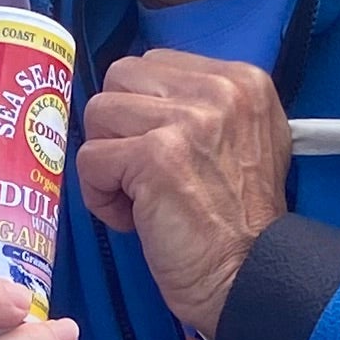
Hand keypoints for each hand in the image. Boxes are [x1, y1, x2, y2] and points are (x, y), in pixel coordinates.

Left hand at [76, 52, 292, 339]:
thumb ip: (204, 107)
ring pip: (99, 114)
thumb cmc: (239, 222)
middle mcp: (219, 90)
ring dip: (107, 162)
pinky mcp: (155, 156)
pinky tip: (131, 219)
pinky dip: (100, 196)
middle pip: (120, 79)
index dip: (141, 110)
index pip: (152, 63)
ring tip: (138, 198)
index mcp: (241, 80)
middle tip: (141, 173)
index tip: (161, 153)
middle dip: (118, 128)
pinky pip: (90, 158)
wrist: (250, 276)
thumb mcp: (246, 140)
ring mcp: (187, 120)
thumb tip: (142, 97)